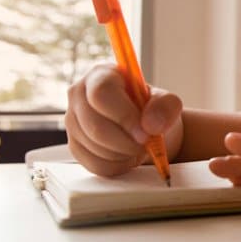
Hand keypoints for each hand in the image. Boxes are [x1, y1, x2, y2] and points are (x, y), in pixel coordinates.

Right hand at [64, 64, 183, 176]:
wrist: (146, 127)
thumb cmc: (151, 109)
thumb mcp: (167, 102)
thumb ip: (166, 106)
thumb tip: (151, 124)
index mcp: (100, 75)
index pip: (101, 94)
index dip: (124, 116)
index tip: (145, 133)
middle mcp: (79, 95)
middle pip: (95, 126)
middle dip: (126, 142)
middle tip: (146, 144)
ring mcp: (73, 121)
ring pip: (95, 148)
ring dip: (125, 154)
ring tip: (138, 146)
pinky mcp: (75, 146)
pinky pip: (95, 164)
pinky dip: (118, 165)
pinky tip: (127, 155)